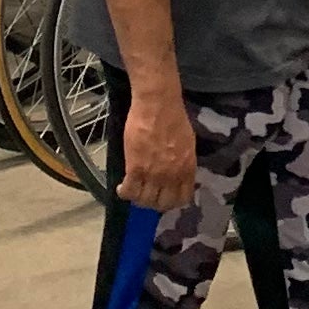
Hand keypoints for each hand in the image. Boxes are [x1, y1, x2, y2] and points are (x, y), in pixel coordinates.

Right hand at [118, 87, 197, 215]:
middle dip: (154, 203)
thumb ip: (183, 163)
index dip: (172, 201)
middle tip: (147, 196)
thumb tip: (178, 174)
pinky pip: (129, 191)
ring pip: (144, 200)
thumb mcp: (187, 144)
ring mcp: (153, 174)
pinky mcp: (135, 168)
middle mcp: (171, 177)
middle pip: (162, 204)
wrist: (157, 105)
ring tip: (133, 192)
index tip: (165, 197)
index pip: (182, 199)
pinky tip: (121, 188)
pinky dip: (123, 193)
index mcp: (187, 170)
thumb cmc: (174, 118)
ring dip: (138, 199)